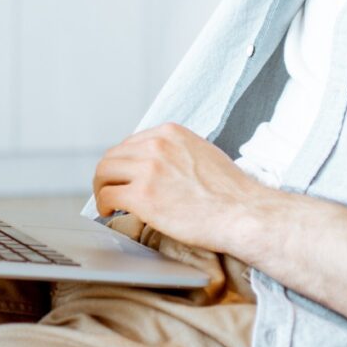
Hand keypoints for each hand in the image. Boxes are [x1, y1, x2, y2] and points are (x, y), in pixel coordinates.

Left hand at [91, 123, 271, 257]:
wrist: (243, 213)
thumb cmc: (230, 192)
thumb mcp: (202, 153)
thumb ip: (176, 152)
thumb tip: (159, 165)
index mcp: (170, 133)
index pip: (131, 143)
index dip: (123, 163)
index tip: (123, 176)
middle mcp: (156, 145)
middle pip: (113, 156)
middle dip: (108, 175)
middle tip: (110, 191)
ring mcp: (148, 170)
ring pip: (104, 173)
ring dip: (102, 189)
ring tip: (108, 203)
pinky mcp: (142, 196)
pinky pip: (108, 196)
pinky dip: (103, 205)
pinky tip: (110, 213)